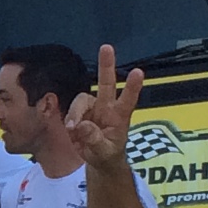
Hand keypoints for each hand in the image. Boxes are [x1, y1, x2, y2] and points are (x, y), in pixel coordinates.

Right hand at [71, 43, 145, 168]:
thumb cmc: (108, 154)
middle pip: (107, 83)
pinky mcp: (79, 112)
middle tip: (107, 47)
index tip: (138, 72)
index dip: (132, 86)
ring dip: (75, 113)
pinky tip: (72, 132)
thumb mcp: (105, 153)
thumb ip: (94, 140)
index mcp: (120, 116)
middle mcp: (107, 107)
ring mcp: (92, 108)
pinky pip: (70, 111)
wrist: (98, 159)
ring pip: (81, 100)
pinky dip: (69, 120)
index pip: (129, 99)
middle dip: (106, 65)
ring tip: (73, 130)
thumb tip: (82, 126)